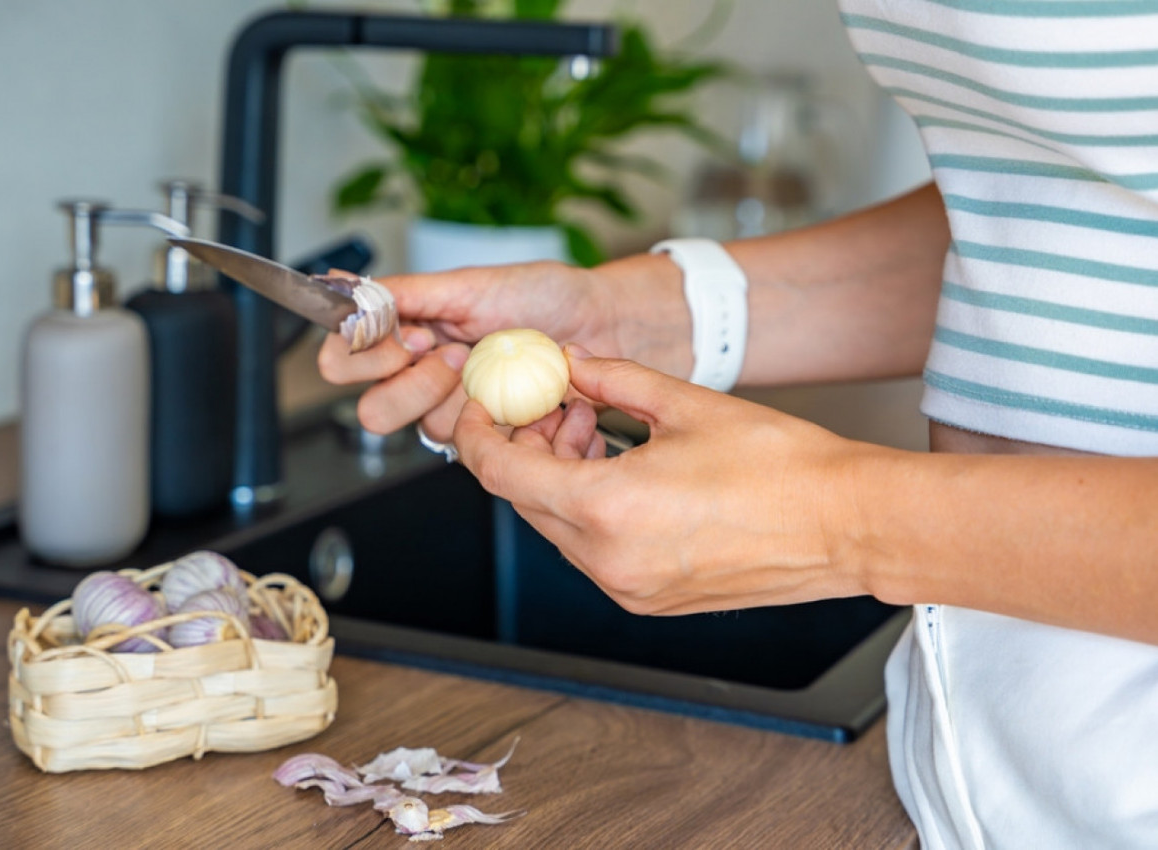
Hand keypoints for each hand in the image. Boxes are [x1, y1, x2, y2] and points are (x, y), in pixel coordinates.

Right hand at [317, 254, 690, 442]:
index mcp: (406, 336)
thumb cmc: (544, 298)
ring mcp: (457, 413)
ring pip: (426, 430)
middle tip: (456, 355)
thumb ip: (404, 292)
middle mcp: (422, 379)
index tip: (409, 337)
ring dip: (467, 398)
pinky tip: (533, 396)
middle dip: (414, 385)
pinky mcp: (494, 441)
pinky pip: (478, 448)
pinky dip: (510, 419)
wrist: (605, 325)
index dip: (365, 355)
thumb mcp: (469, 284)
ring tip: (504, 370)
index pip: (345, 360)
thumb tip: (340, 285)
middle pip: (374, 410)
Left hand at [453, 346, 872, 614]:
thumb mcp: (685, 404)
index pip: (500, 474)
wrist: (847, 525)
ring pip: (557, 526)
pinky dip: (588, 508)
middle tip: (552, 404)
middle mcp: (607, 562)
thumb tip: (569, 362)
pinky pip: (592, 550)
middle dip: (526, 447)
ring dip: (559, 476)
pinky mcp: (650, 599)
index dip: (477, 434)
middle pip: (525, 500)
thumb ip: (612, 380)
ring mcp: (628, 588)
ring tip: (598, 429)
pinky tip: (621, 469)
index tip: (480, 405)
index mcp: (607, 510)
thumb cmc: (782, 466)